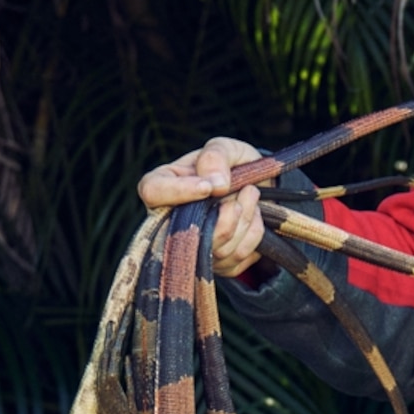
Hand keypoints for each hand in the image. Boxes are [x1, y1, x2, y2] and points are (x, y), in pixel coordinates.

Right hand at [138, 136, 267, 280]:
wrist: (260, 188)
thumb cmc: (235, 165)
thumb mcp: (227, 148)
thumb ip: (216, 157)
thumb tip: (215, 184)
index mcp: (165, 184)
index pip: (152, 191)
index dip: (179, 192)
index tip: (209, 188)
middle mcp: (171, 220)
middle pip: (189, 231)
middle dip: (228, 212)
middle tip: (250, 189)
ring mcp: (193, 246)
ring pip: (218, 247)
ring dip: (246, 219)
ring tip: (253, 196)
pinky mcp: (216, 264)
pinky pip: (236, 257)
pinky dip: (254, 234)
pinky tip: (255, 218)